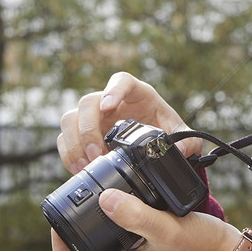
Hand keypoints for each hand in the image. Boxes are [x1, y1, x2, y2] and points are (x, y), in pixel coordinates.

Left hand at [51, 192, 244, 250]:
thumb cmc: (201, 249)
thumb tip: (105, 199)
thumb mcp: (167, 228)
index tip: (63, 209)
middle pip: (77, 250)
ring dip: (92, 220)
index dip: (57, 237)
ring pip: (95, 243)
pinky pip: (115, 238)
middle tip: (80, 193)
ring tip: (97, 192)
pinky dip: (112, 220)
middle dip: (72, 222)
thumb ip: (136, 215)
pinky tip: (122, 200)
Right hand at [58, 72, 200, 173]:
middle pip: (88, 102)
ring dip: (74, 142)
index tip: (108, 106)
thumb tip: (176, 150)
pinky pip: (65, 139)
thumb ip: (186, 141)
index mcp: (137, 94)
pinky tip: (79, 169)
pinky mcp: (82, 134)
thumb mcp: (180, 133)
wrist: (154, 143)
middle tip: (97, 153)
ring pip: (70, 119)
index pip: (122, 81)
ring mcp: (94, 117)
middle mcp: (111, 101)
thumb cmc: (165, 129)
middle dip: (88, 128)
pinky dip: (69, 154)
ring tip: (86, 164)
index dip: (113, 90)